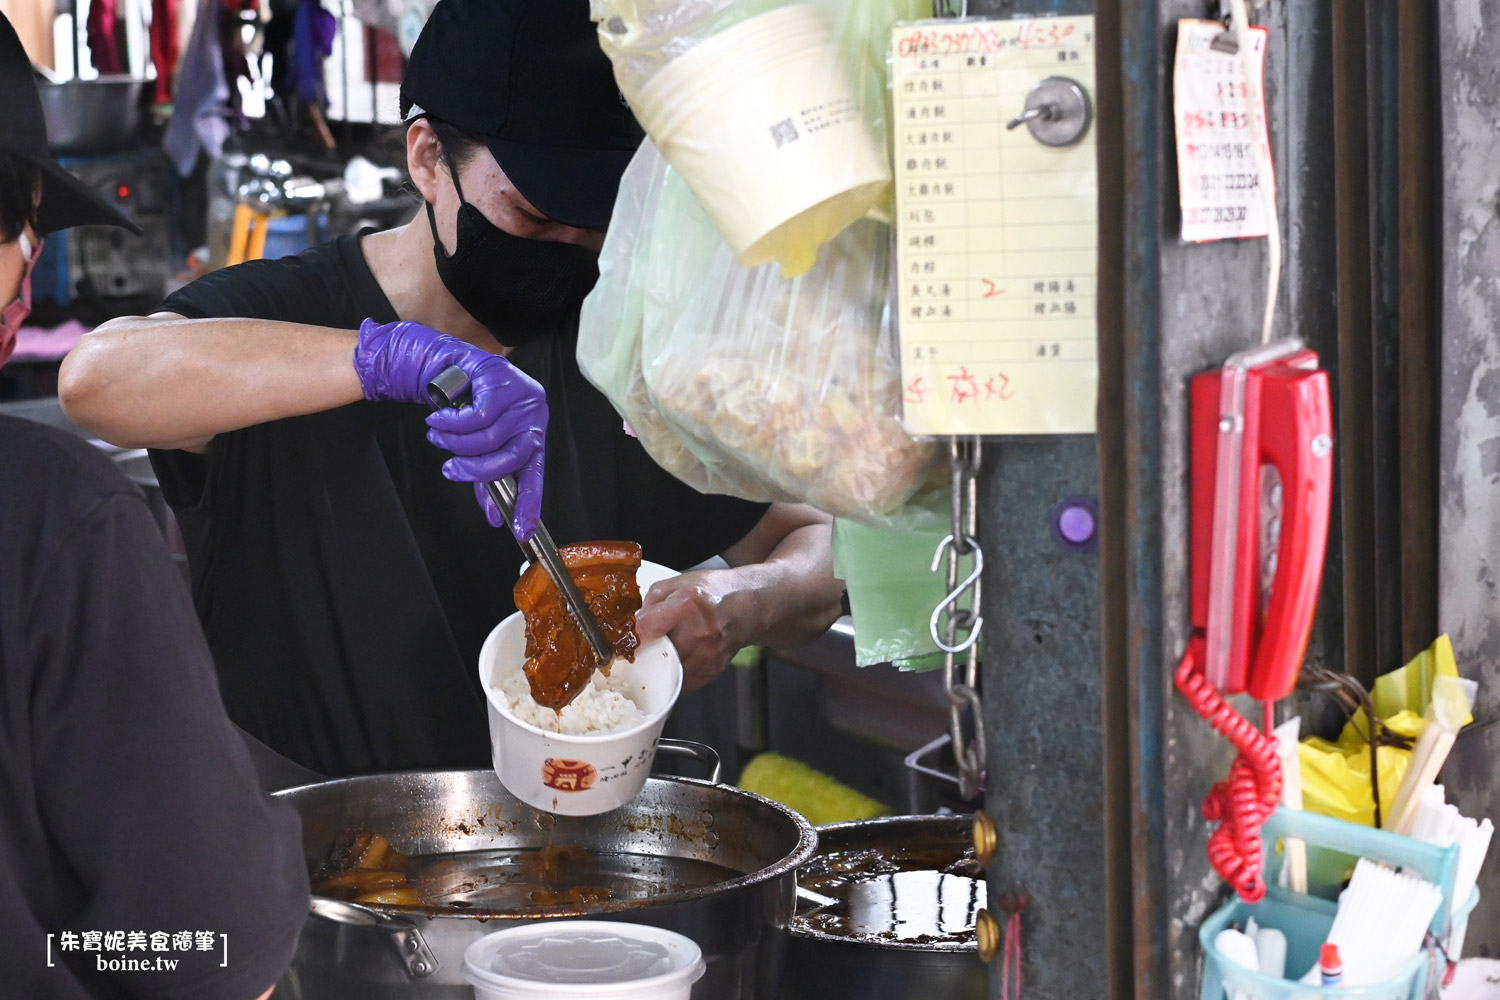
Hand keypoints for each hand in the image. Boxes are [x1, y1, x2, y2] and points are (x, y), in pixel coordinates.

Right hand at [353, 318, 546, 538]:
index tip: (522, 529)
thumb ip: (488, 479)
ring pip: (489, 437)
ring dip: (455, 443)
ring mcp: (520, 398)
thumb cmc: (468, 408)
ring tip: (439, 436)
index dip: (529, 503)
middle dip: (475, 469)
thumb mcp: (481, 447)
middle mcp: (532, 418)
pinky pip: (476, 416)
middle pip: (510, 458)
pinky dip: (452, 423)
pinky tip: (439, 420)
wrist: (452, 367)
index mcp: (532, 437)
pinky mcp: (501, 380)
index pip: (535, 474)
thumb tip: (495, 516)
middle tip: (450, 470)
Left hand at [635, 571, 750, 691]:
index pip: (645, 629)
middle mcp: (700, 632)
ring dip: (662, 664)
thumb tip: (632, 626)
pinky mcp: (713, 670)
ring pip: (667, 672)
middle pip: (655, 653)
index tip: (626, 637)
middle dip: (648, 650)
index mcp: (688, 604)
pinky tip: (683, 655)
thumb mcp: (676, 583)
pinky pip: (683, 681)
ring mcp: (708, 654)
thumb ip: (649, 602)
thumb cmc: (712, 591)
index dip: (631, 634)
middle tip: (649, 642)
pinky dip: (676, 672)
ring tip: (670, 646)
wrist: (748, 605)